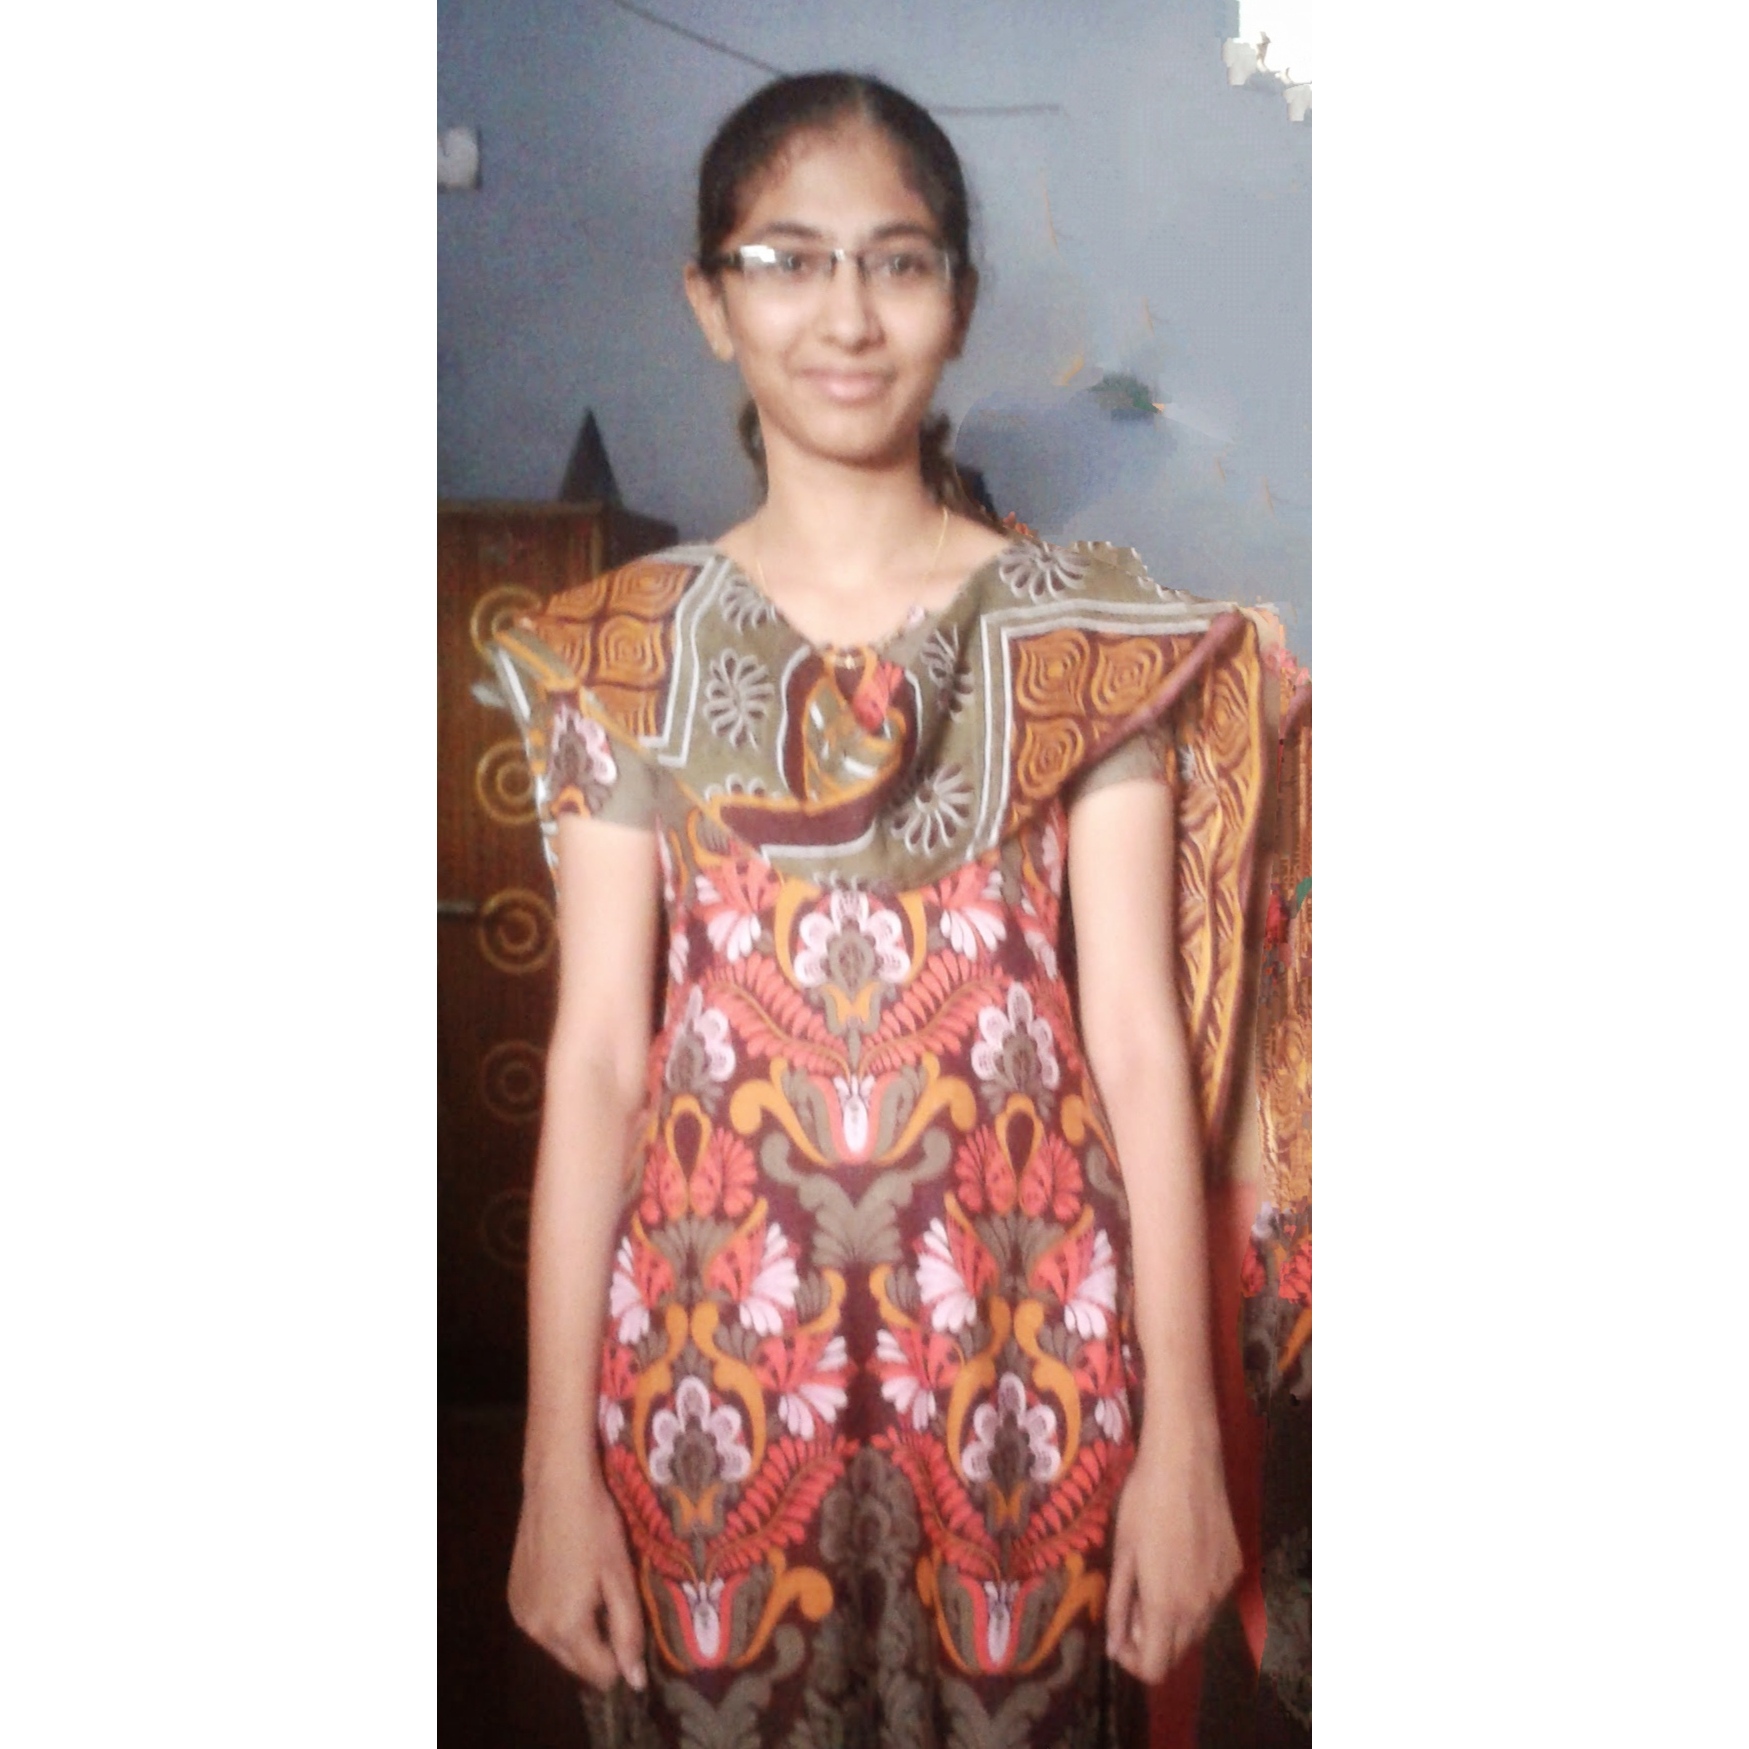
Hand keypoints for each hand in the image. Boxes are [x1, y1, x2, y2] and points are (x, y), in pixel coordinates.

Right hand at [508, 1469, 646, 1693]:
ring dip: (580, 1632)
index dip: (622, 1658)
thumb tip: (634, 1681)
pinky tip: (570, 1582)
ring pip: (559, 1646)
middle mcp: (536, 1631)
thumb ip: (628, 1631)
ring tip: (593, 1588)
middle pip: (577, 1665)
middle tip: (614, 1603)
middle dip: (600, 1647)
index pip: (601, 1674)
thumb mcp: (621, 1577)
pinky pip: (542, 1625)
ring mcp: (520, 1614)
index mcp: (567, 1628)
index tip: (631, 1626)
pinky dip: (559, 1616)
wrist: (556, 1486)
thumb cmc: (596, 1527)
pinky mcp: (512, 1597)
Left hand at [1104, 1432, 1241, 1682]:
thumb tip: (1114, 1645)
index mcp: (1168, 1606)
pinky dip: (1194, 1597)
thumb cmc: (1143, 1502)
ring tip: (1154, 1580)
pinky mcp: (1235, 1567)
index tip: (1119, 1637)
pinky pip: (1212, 1600)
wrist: (1186, 1461)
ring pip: (1197, 1627)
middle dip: (1152, 1641)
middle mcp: (1202, 1607)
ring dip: (1174, 1621)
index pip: (1156, 1668)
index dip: (1132, 1662)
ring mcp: (1222, 1588)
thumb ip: (1120, 1605)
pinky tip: (1180, 1562)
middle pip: (1178, 1652)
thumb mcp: (1122, 1553)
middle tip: (1133, 1605)